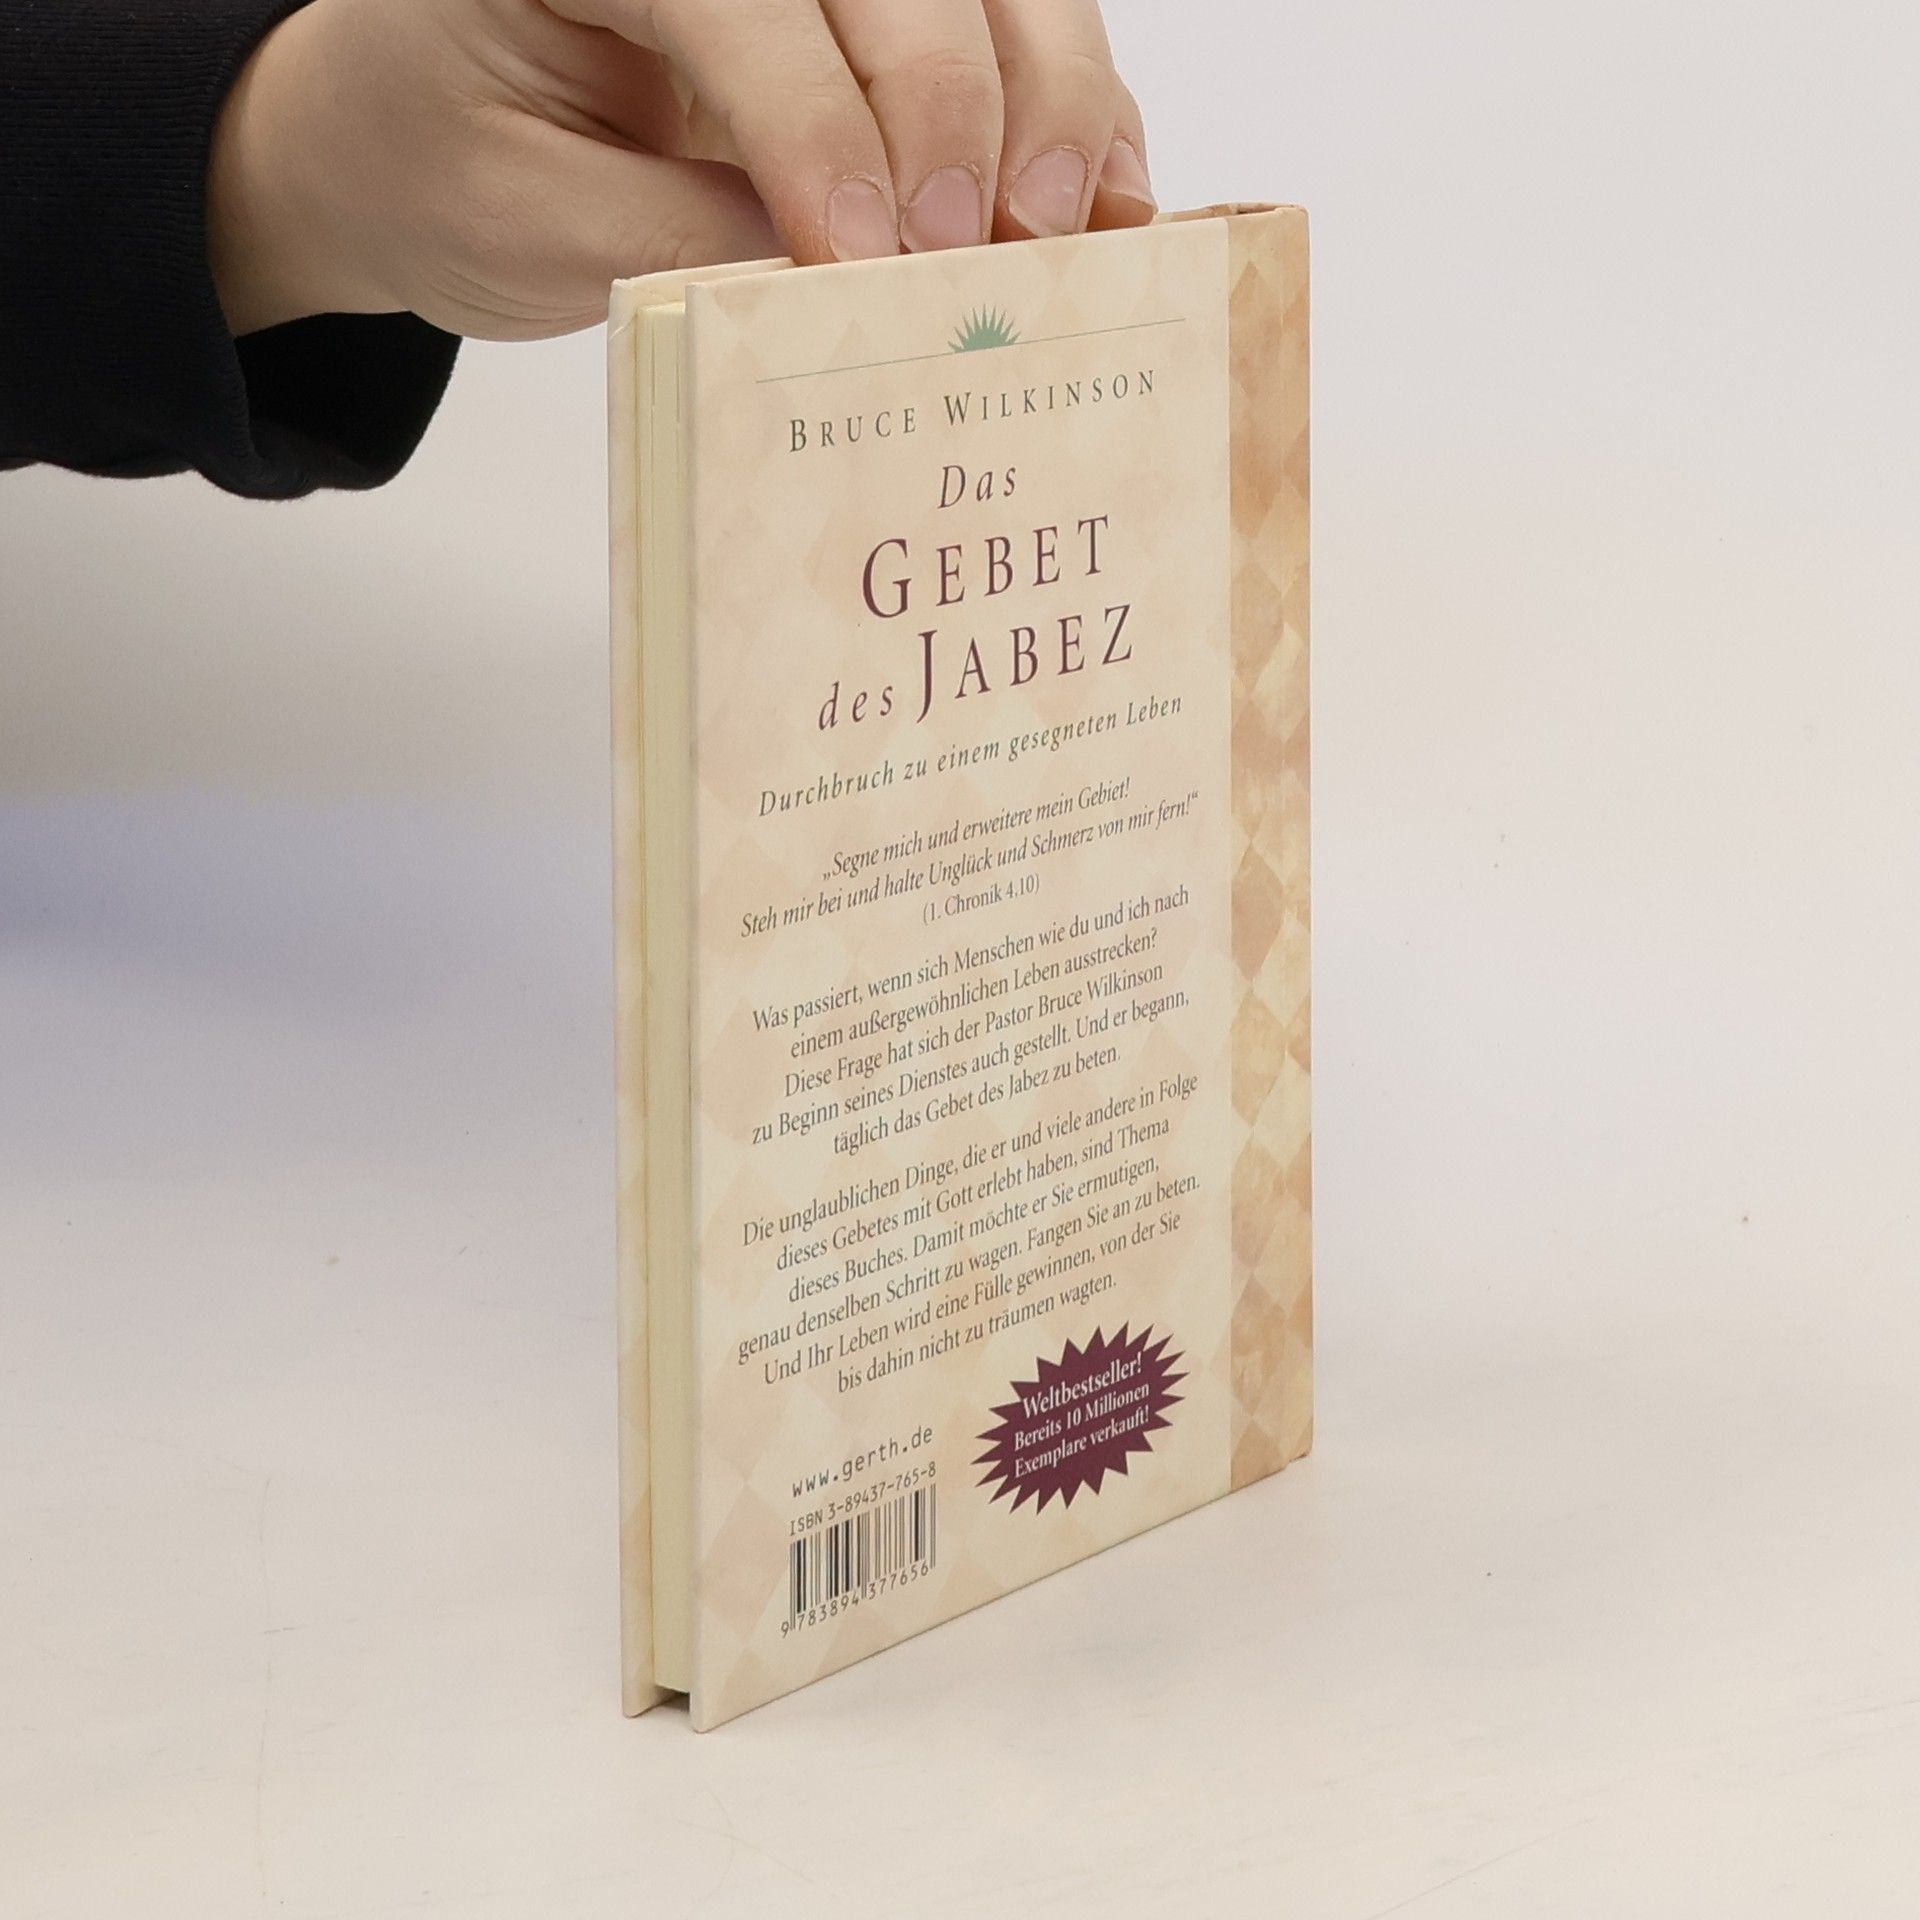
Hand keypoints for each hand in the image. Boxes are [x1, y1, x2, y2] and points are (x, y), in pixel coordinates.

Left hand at [208, 0, 1157, 339]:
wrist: (411, 132)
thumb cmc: (442, 166)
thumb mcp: (531, 225)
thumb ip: (680, 240)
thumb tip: (847, 279)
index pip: (743, 3)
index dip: (821, 129)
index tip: (867, 260)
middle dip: (957, 107)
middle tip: (983, 253)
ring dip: (1050, 96)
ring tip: (1062, 232)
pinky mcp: (867, 19)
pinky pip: (1005, 27)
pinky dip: (1070, 110)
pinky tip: (1099, 200)